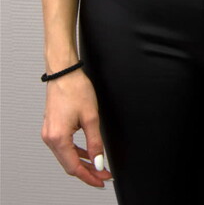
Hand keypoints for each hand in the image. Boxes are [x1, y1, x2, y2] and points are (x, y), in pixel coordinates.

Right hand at [41, 67, 112, 187]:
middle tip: (103, 176)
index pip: (74, 167)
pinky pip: (64, 146)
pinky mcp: (52, 127)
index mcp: (58, 138)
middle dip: (87, 171)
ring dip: (82, 162)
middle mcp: (50, 138)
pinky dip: (76, 151)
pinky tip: (87, 153)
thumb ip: (95, 142)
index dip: (89, 176)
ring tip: (98, 167)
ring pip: (66, 156)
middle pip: (69, 164)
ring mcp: (49, 133)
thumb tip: (98, 161)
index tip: (102, 180)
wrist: (64, 73)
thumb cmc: (76, 89)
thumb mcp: (91, 117)